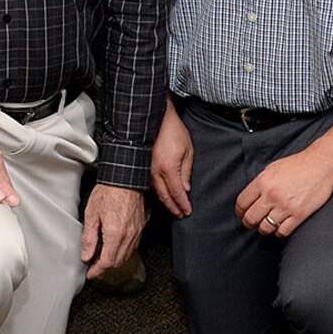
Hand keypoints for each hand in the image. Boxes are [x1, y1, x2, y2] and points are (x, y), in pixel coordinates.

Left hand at [81, 183, 146, 279]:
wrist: (125, 178)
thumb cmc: (108, 192)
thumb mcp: (91, 214)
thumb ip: (89, 238)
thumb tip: (86, 255)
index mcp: (115, 234)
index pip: (107, 262)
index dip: (97, 271)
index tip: (91, 274)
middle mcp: (128, 236)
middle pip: (117, 262)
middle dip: (105, 267)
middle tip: (93, 266)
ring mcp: (136, 232)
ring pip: (126, 256)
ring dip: (114, 260)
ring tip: (102, 258)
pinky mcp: (140, 227)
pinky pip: (133, 246)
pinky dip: (123, 252)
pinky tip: (114, 247)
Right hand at [150, 99, 193, 217]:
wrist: (158, 119)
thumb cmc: (173, 131)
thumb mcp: (188, 151)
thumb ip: (187, 171)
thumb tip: (186, 188)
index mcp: (168, 168)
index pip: (177, 193)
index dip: (183, 204)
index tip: (187, 211)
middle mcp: (156, 172)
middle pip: (165, 197)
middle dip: (174, 208)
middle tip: (181, 215)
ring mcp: (148, 169)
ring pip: (157, 192)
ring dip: (166, 202)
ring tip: (174, 208)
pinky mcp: (145, 166)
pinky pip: (152, 185)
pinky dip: (159, 193)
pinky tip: (163, 195)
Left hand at [236, 146, 332, 238]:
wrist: (321, 166)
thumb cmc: (298, 165)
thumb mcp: (272, 168)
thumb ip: (260, 183)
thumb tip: (250, 198)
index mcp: (263, 182)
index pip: (242, 203)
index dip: (240, 211)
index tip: (242, 213)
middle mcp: (272, 195)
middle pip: (250, 218)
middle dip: (248, 222)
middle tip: (250, 223)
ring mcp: (285, 207)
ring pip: (265, 228)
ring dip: (263, 228)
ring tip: (266, 224)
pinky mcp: (299, 215)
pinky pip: (282, 232)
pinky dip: (278, 232)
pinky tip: (280, 226)